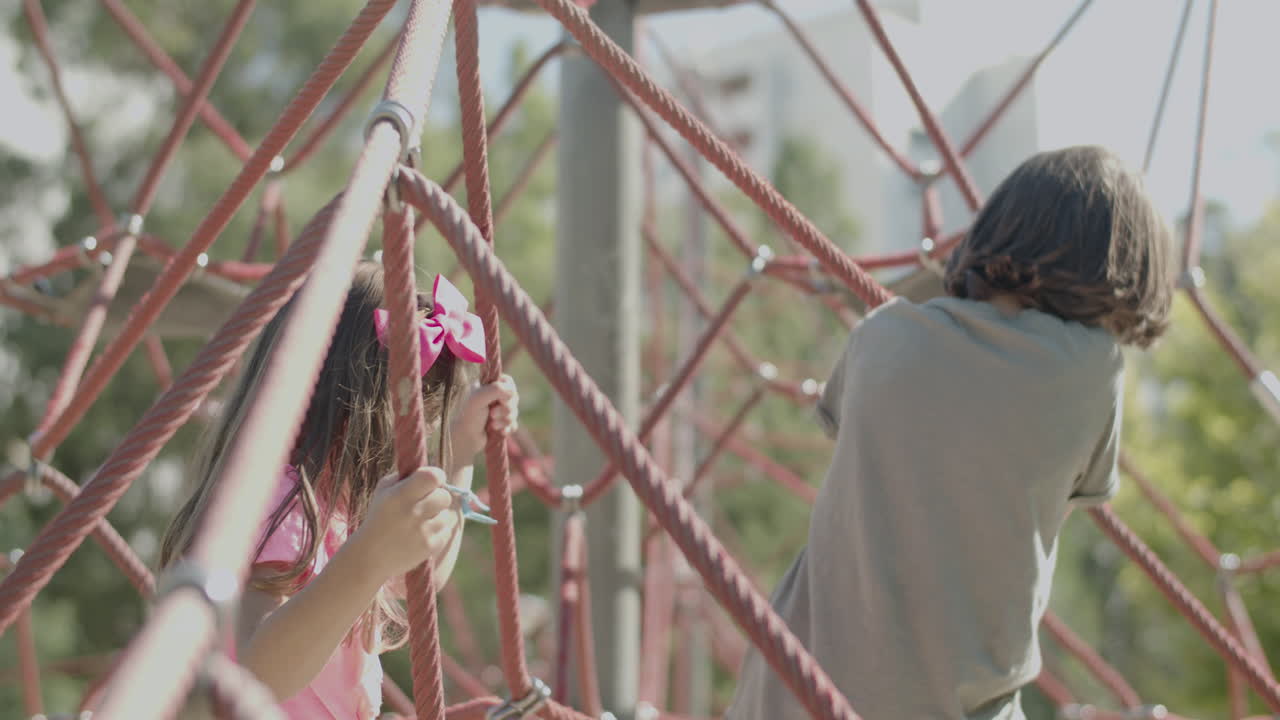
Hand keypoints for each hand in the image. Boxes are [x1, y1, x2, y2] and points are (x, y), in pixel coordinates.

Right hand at [348, 467, 459, 582]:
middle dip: (437, 497)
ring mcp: (423, 531)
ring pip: (447, 514)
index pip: (433, 477)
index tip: (430, 482)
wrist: (369, 556)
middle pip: (445, 496)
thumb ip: (405, 476)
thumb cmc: (378, 517)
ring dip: (437, 515)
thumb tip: (430, 471)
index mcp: (400, 495)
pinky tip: (421, 533)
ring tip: (420, 521)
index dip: (436, 476)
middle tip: (425, 502)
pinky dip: (437, 531)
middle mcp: (413, 512)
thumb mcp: (383, 491)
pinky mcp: (431, 547)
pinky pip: (446, 531)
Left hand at [450, 374, 518, 460]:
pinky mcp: (501, 424)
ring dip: (506, 420)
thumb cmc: (468, 416)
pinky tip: (500, 432)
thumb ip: (496, 389)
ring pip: (514, 412)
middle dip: (506, 409)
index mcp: (486, 386)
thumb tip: (512, 393)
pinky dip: (508, 428)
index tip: (501, 400)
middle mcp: (493, 397)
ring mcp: (497, 411)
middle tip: (492, 415)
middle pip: (513, 398)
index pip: (507, 382)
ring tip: (493, 426)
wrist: (465, 439)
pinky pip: (513, 424)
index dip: (508, 391)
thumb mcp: (479, 397)